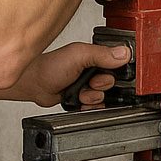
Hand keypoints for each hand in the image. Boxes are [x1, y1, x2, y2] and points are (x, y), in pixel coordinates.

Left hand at [15, 41, 131, 107]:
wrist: (36, 84)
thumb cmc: (51, 66)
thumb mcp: (79, 55)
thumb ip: (102, 54)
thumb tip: (124, 53)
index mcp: (94, 55)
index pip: (116, 63)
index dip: (114, 71)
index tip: (105, 73)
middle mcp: (91, 69)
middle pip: (111, 82)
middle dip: (100, 86)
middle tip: (89, 83)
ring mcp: (86, 84)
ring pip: (103, 96)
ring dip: (92, 97)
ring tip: (81, 93)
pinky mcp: (82, 97)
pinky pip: (95, 106)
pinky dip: (89, 107)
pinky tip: (80, 101)